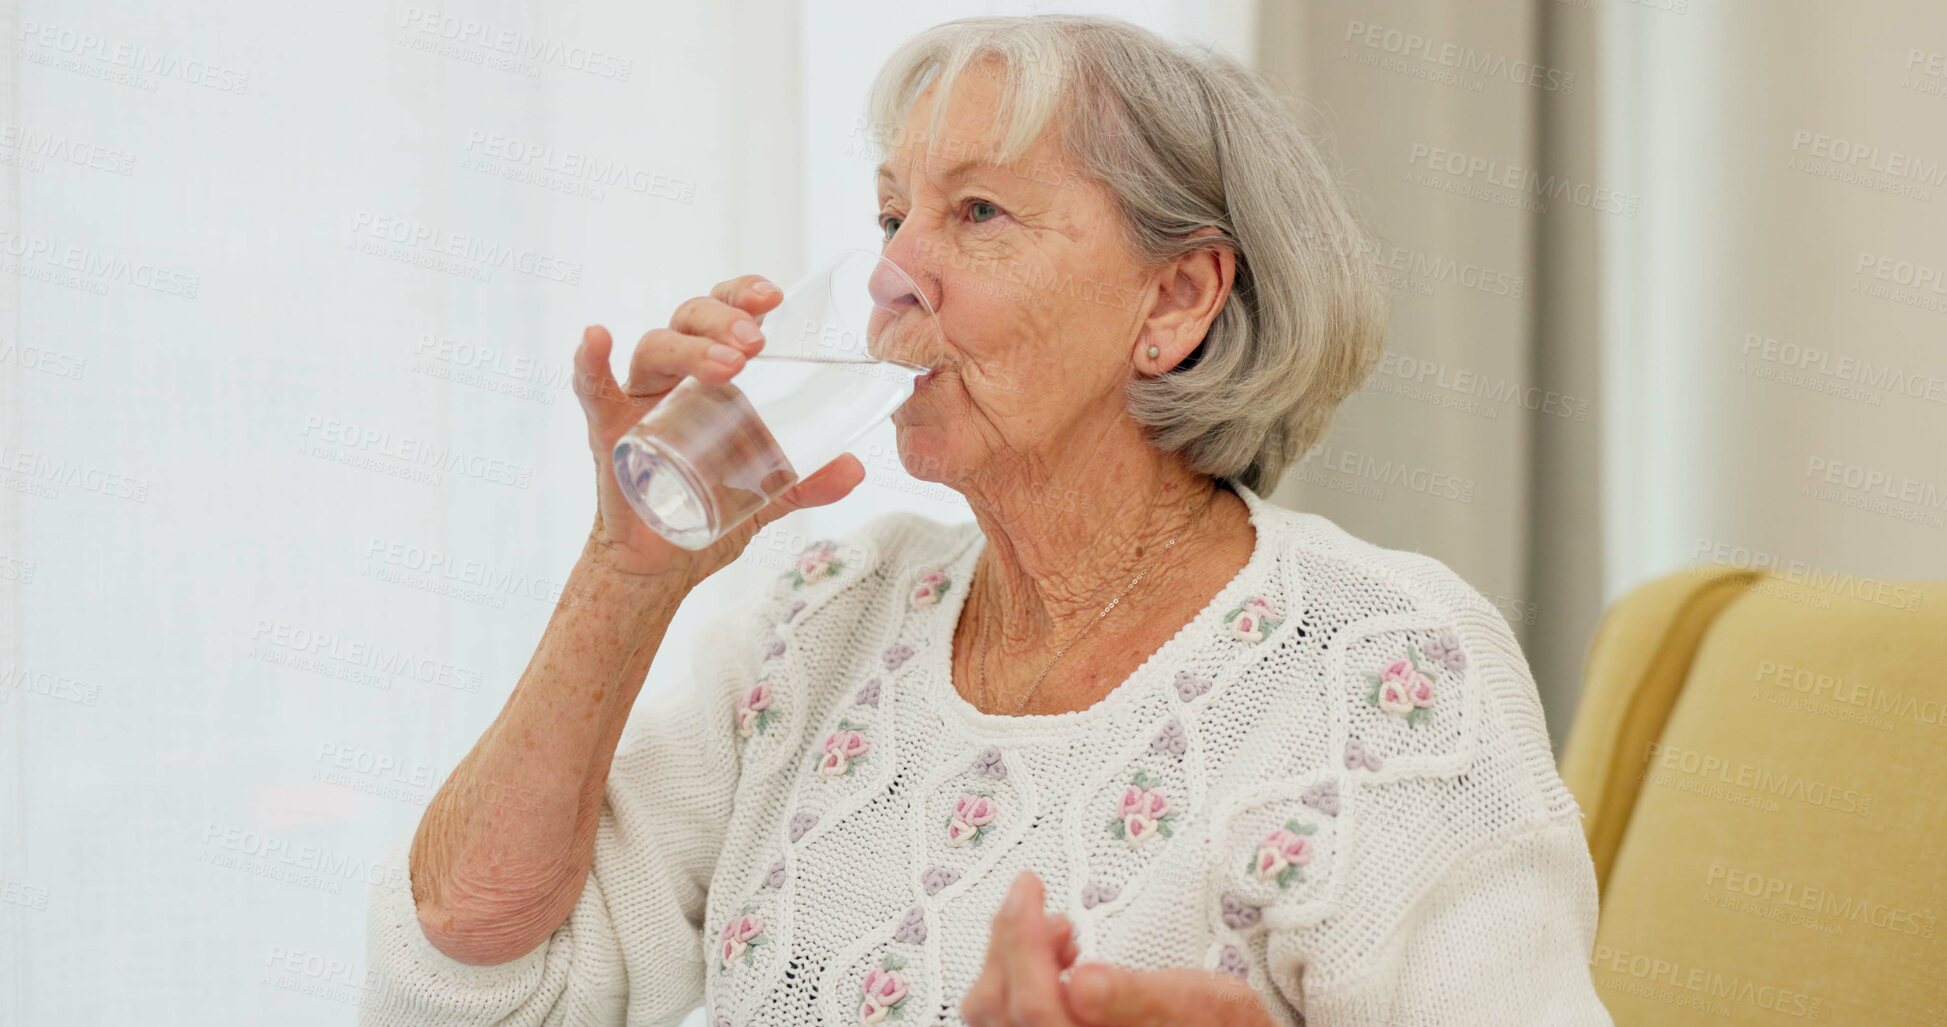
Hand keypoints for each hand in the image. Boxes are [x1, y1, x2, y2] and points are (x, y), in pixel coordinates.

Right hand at [571, 275, 865, 583]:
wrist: (664, 561)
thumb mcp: (770, 492)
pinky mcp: (606, 430)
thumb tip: (855, 469)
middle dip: (724, 320)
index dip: (743, 293)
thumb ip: (809, 479)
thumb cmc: (712, 507)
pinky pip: (591, 386)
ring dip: (689, 346)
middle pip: (690, 320)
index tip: (775, 295)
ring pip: (655, 347)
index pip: (724, 314)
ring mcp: (637, 399)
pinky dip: (589, 361)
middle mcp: (672, 376)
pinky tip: (597, 337)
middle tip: (757, 342)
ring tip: (728, 364)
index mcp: (711, 374)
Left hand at [963, 871, 1276, 1026]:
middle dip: (1011, 942)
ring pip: (993, 1013)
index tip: (1028, 890)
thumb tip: (1084, 984)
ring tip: (1059, 933)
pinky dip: (1017, 978)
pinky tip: (1055, 961)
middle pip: (998, 1009)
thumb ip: (1139, 997)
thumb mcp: (1205, 1005)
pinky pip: (1008, 1017)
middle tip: (1036, 899)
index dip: (1021, 942)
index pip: (1034, 1008)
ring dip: (1012, 958)